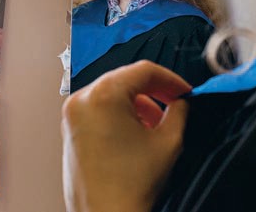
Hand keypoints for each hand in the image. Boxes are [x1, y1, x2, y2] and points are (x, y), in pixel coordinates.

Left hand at [61, 61, 190, 211]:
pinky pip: (100, 109)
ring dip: (139, 104)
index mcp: (103, 95)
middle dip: (155, 91)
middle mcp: (82, 100)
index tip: (185, 91)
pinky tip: (138, 133)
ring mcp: (72, 116)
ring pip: (113, 94)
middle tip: (176, 103)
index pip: (144, 70)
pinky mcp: (71, 131)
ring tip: (157, 125)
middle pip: (126, 79)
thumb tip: (180, 101)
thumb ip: (179, 110)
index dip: (171, 79)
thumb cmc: (130, 185)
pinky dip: (121, 114)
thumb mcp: (169, 140)